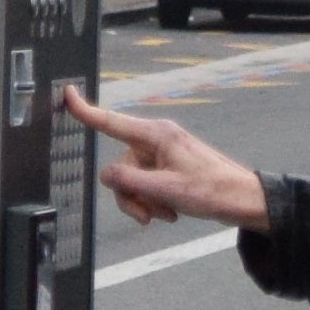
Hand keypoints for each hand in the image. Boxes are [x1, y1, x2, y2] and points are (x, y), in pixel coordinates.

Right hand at [61, 85, 274, 228]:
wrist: (242, 200)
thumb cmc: (212, 191)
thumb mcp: (166, 189)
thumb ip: (130, 181)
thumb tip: (106, 175)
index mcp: (156, 135)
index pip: (112, 121)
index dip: (86, 110)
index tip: (67, 94)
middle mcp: (157, 140)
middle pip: (120, 167)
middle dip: (130, 194)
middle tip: (149, 215)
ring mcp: (163, 154)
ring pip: (132, 180)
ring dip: (144, 202)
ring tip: (166, 214)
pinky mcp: (168, 168)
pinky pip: (147, 185)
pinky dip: (154, 201)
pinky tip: (171, 212)